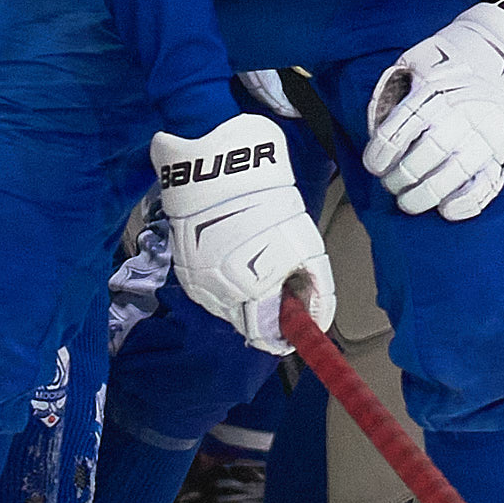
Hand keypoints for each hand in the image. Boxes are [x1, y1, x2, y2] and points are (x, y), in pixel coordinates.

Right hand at [149, 113, 334, 353]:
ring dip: (244, 292)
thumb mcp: (305, 244)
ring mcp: (198, 282)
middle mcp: (219, 294)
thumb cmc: (264, 201)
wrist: (216, 167)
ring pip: (228, 305)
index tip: (296, 325)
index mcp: (250, 291)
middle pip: (247, 321)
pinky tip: (234, 251)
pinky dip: (224, 277)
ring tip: (255, 256)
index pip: (267, 335)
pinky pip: (210, 286)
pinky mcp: (184, 267)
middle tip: (281, 279)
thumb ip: (315, 286)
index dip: (285, 332)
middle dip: (266, 306)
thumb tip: (320, 316)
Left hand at [361, 0, 503, 219]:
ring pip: (453, 175)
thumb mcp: (419, 62)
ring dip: (425, 196)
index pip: (402, 127)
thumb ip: (395, 88)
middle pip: (426, 155)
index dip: (381, 152)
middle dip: (401, 178)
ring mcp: (485, 136)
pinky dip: (464, 203)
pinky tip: (445, 210)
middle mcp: (462, 114)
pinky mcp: (503, 154)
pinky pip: (485, 187)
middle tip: (391, 185)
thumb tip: (374, 123)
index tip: (374, 165)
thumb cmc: (454, 66)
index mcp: (436, 91)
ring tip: (408, 202)